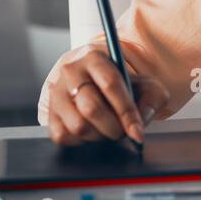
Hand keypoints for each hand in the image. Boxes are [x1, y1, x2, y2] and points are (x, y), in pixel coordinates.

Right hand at [46, 44, 169, 146]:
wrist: (98, 85)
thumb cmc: (124, 85)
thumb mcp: (145, 84)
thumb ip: (153, 97)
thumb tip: (141, 120)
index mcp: (94, 57)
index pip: (111, 84)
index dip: (126, 111)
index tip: (137, 132)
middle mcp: (70, 72)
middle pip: (91, 108)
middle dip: (113, 128)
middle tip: (123, 133)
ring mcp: (55, 93)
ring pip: (77, 125)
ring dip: (99, 136)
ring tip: (109, 131)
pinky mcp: (47, 114)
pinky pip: (63, 136)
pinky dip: (82, 142)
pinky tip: (93, 132)